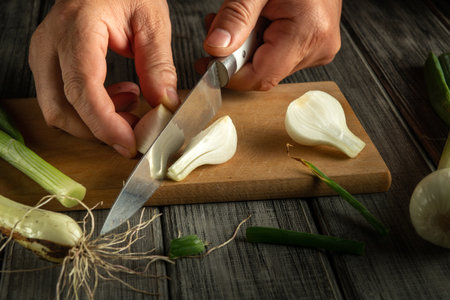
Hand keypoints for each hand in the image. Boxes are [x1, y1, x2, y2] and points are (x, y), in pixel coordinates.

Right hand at [28, 0, 179, 157]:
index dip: (104, 124)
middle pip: (62, 110)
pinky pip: (63, 102)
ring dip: (96, 122)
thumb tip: (164, 104)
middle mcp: (50, 45)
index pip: (82, 88)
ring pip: (58, 112)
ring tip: (132, 102)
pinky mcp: (49, 64)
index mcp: (76, 29)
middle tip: (136, 130)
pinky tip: (119, 96)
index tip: (130, 143)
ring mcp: (44, 56)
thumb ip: (158, 64)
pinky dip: (91, 112)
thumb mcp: (151, 20)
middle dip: (100, 131)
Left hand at [197, 0, 341, 89]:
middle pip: (263, 73)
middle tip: (218, 28)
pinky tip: (256, 24)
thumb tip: (216, 48)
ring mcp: (318, 48)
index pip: (260, 76)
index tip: (207, 62)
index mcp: (308, 32)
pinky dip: (260, 44)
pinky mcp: (314, 46)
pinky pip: (279, 57)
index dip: (230, 74)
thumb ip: (235, 18)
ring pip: (269, 66)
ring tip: (240, 20)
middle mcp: (318, 47)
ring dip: (246, 49)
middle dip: (235, 55)